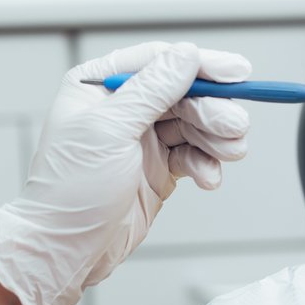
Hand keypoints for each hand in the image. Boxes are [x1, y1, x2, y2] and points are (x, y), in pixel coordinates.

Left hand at [0, 42, 250, 304]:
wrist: (67, 249)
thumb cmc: (70, 190)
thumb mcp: (109, 130)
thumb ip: (151, 90)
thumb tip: (188, 54)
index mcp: (99, 86)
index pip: (159, 62)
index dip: (201, 65)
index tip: (237, 72)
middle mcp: (123, 108)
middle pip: (184, 93)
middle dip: (213, 110)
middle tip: (236, 126)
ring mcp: (143, 139)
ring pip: (195, 124)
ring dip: (217, 138)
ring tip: (231, 153)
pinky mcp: (159, 168)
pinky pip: (194, 155)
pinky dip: (207, 164)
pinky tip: (209, 179)